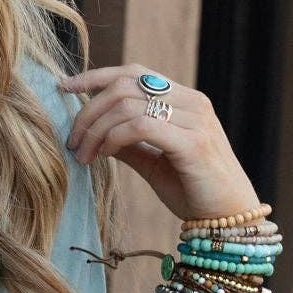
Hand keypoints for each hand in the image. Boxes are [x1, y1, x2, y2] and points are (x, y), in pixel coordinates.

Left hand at [61, 63, 260, 221]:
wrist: (228, 220)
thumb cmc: (192, 191)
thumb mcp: (153, 162)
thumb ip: (127, 143)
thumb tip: (94, 132)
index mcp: (185, 100)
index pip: (135, 72)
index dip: (96, 76)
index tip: (65, 87)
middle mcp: (193, 103)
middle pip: (125, 85)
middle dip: (88, 111)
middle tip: (72, 142)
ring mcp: (196, 120)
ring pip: (128, 104)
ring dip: (96, 130)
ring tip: (83, 155)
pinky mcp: (193, 143)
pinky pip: (141, 126)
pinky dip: (113, 138)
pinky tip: (103, 155)